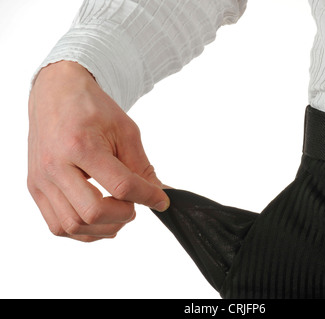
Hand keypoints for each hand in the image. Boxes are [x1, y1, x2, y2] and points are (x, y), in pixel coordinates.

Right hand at [27, 61, 169, 241]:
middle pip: (93, 212)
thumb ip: (142, 167)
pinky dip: (83, 230)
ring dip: (103, 228)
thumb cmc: (92, 109)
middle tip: (133, 204)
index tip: (161, 201)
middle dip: (123, 215)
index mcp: (81, 146)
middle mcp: (55, 166)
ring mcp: (41, 180)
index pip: (121, 185)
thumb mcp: (125, 131)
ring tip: (118, 212)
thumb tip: (161, 195)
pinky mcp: (35, 188)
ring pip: (73, 226)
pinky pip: (58, 225)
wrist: (57, 94)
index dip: (148, 197)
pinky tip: (99, 219)